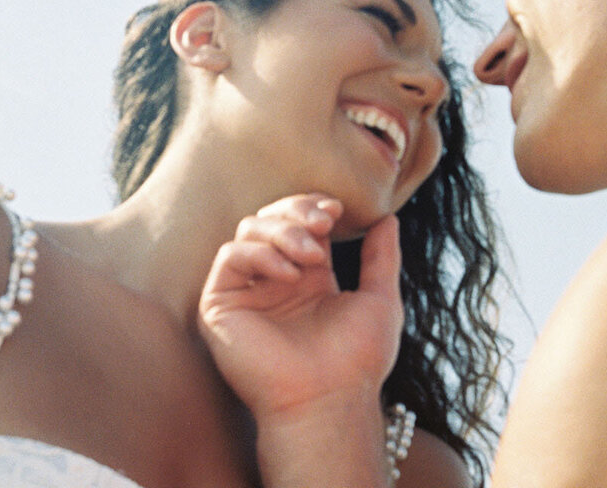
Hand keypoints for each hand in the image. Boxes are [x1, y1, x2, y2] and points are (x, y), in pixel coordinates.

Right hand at [198, 194, 403, 420]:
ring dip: (283, 231)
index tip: (337, 209)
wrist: (329, 400)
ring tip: (311, 256)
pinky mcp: (219, 306)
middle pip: (271, 218)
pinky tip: (289, 274)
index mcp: (308, 278)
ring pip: (248, 230)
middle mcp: (273, 281)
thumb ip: (382, 258)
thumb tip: (387, 217)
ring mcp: (246, 292)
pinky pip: (229, 257)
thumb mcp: (379, 299)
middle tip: (324, 223)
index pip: (299, 223)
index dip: (313, 206)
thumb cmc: (357, 361)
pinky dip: (260, 254)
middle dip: (298, 210)